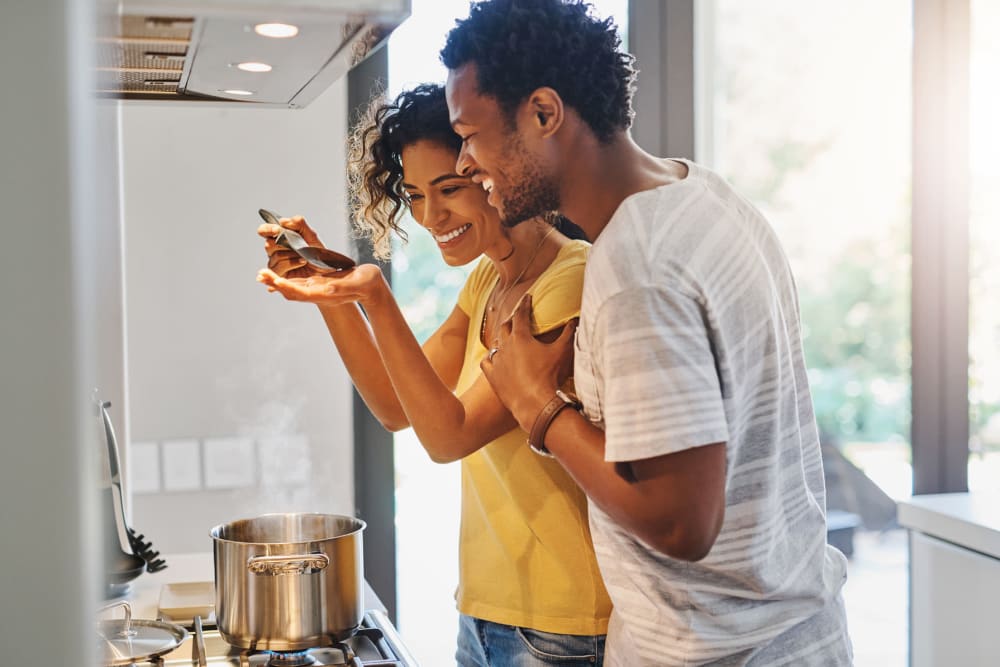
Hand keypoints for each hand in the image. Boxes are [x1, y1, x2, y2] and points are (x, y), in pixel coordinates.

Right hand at [256, 214, 323, 278]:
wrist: (325, 270)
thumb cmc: (316, 254)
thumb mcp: (311, 236)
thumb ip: (299, 224)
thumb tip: (283, 221)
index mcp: (279, 238)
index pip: (264, 231)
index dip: (267, 229)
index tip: (277, 229)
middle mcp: (274, 251)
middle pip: (269, 244)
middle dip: (285, 243)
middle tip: (297, 244)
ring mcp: (275, 264)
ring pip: (277, 255)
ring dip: (293, 254)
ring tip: (304, 255)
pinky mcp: (278, 275)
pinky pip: (281, 265)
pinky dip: (294, 262)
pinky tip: (302, 262)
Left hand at [257, 263, 385, 307]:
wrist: (373, 288)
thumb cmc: (368, 285)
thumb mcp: (358, 283)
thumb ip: (343, 287)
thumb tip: (328, 287)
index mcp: (325, 294)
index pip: (300, 292)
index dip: (285, 286)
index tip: (272, 279)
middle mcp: (318, 293)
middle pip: (291, 291)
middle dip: (275, 283)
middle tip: (260, 274)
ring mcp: (317, 289)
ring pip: (292, 286)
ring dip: (277, 281)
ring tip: (262, 274)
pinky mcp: (319, 283)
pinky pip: (298, 282)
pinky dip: (286, 277)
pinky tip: (278, 271)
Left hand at [480, 294, 577, 431]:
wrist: (535, 403)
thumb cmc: (550, 375)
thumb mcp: (562, 351)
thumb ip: (569, 333)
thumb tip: (575, 320)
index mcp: (521, 336)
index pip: (521, 314)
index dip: (525, 304)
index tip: (527, 297)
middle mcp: (506, 345)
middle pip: (505, 326)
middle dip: (512, 319)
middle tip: (518, 317)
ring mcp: (497, 361)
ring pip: (496, 344)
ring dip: (502, 339)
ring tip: (507, 338)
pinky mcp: (493, 376)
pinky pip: (487, 362)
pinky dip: (491, 358)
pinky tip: (494, 358)